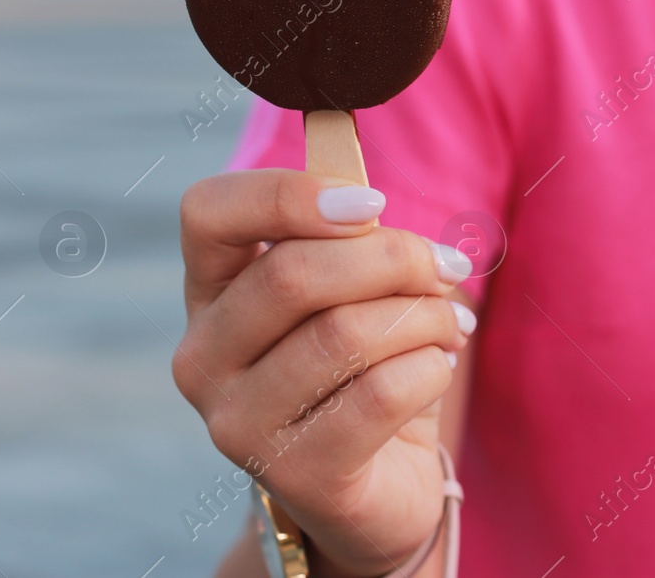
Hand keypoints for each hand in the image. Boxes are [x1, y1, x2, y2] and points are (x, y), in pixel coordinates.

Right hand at [173, 170, 473, 576]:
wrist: (376, 486)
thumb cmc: (363, 366)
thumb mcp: (354, 288)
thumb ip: (349, 231)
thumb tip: (357, 168)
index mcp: (209, 291)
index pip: (207, 211)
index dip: (291, 193)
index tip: (372, 204)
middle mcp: (202, 356)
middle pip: (294, 272)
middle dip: (394, 258)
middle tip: (447, 268)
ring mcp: (237, 422)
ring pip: (344, 333)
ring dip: (424, 316)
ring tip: (452, 324)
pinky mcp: (295, 472)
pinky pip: (380, 393)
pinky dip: (430, 367)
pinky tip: (437, 367)